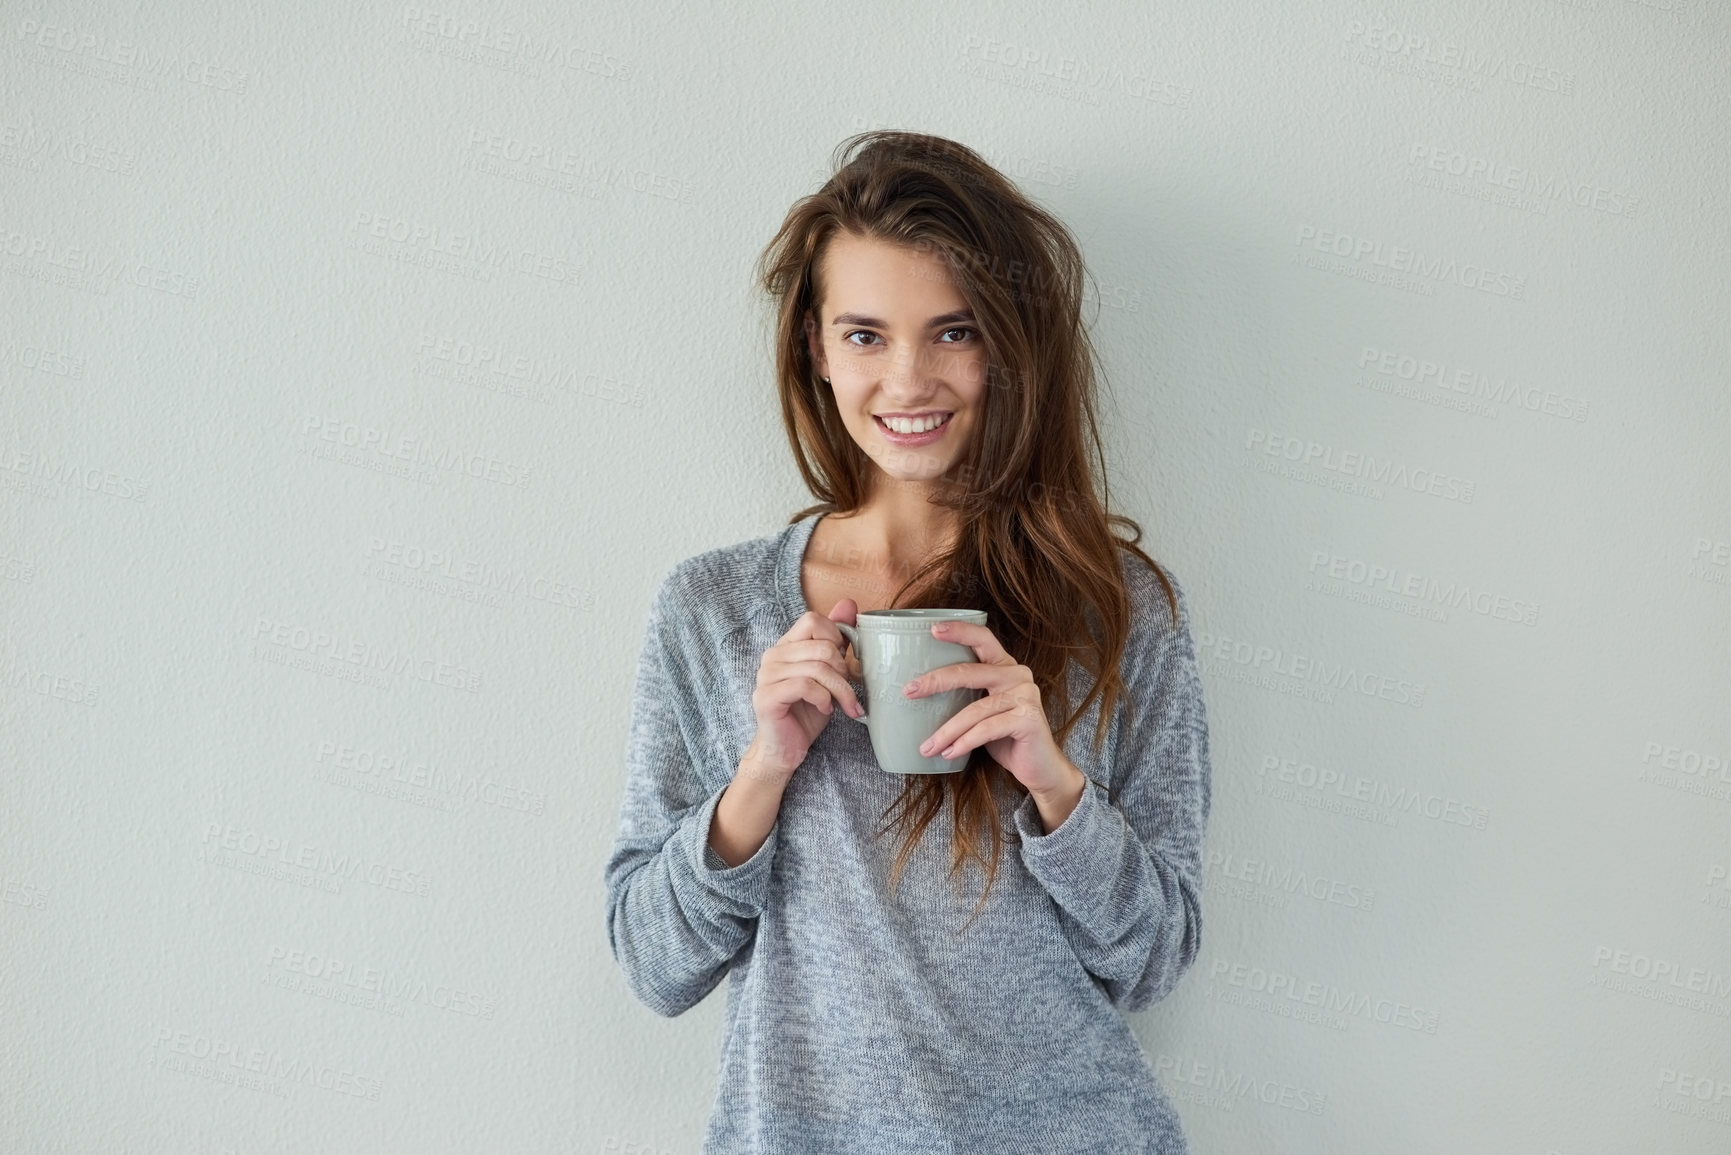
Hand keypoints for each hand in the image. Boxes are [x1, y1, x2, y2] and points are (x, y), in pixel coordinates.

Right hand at [744, 600, 865, 782]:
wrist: (787, 749)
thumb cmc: (807, 712)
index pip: (813, 619)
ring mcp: (766, 676)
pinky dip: (823, 698)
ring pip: (817, 668)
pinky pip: (805, 686)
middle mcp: (772, 656)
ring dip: (839, 690)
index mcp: (786, 646)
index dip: (836, 638)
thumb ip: (836, 641)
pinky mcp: (766, 696)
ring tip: (843, 705)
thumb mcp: (829, 673)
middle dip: (843, 671)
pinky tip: (825, 709)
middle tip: (846, 691)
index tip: (844, 664)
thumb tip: (849, 603)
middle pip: (821, 646)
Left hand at [905, 620, 1082, 800]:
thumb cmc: (1006, 737)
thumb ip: (965, 696)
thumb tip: (919, 693)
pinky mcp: (1028, 719)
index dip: (959, 631)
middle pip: (970, 672)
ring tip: (928, 746)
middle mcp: (1018, 675)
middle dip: (936, 681)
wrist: (1040, 767)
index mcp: (1005, 667)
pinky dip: (964, 743)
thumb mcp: (984, 711)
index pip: (983, 639)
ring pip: (974, 710)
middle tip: (909, 691)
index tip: (933, 629)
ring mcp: (1026, 696)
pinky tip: (949, 753)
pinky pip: (986, 729)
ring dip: (947, 731)